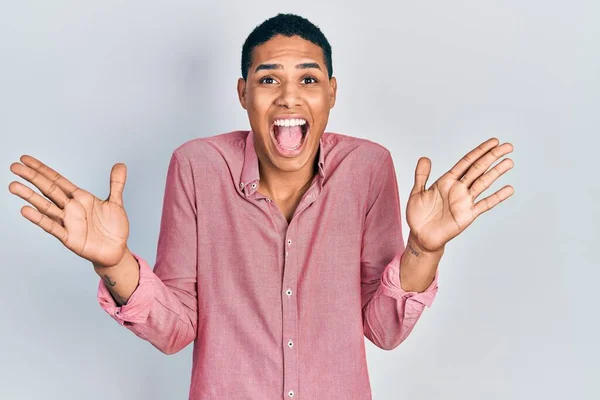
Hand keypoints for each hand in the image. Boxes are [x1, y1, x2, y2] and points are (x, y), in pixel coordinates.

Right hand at [8, 155, 129, 267]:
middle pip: (48, 189)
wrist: (116, 251)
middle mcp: (70, 208)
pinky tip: (25, 210)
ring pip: (45, 206)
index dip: (42, 169)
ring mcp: (68, 222)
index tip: (25, 159)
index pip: (57, 180)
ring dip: (29, 196)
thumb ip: (116, 184)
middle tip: (13, 166)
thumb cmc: (113, 227)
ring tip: (13, 185)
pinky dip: (39, 219)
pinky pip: (52, 227)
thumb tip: (120, 164)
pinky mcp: (69, 238)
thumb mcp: (116, 202)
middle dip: (32, 177)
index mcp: (80, 198)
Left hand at [406, 138, 513, 252]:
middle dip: (493, 156)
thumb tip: (424, 158)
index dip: (479, 151)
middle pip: (479, 168)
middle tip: (508, 146)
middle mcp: (458, 189)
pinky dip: (497, 196)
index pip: (467, 162)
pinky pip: (485, 204)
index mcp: (447, 181)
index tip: (493, 142)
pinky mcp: (468, 215)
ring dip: (497, 172)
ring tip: (509, 162)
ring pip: (484, 183)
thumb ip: (421, 176)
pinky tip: (509, 189)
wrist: (420, 237)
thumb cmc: (418, 216)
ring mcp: (465, 201)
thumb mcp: (417, 193)